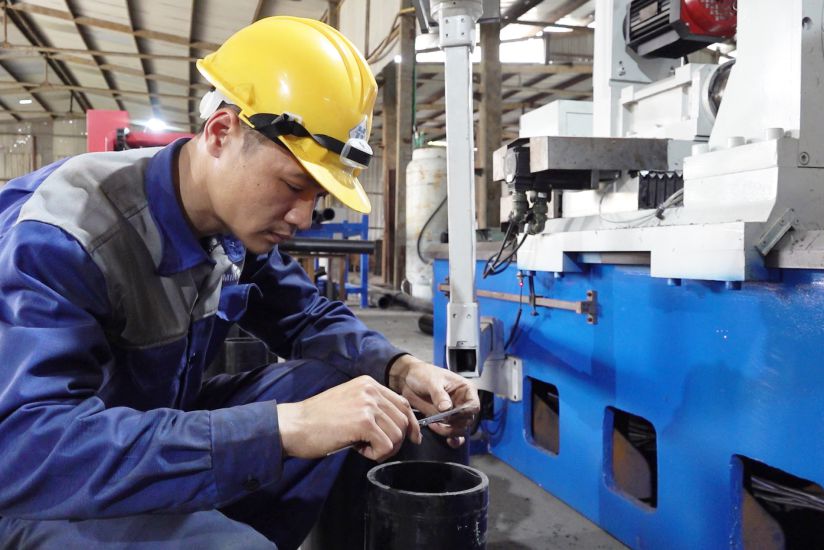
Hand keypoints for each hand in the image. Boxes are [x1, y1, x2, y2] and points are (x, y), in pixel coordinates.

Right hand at [276, 375, 421, 461]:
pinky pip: (386, 446)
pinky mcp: (364, 422)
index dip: (411, 424)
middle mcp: (371, 390)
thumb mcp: (349, 403)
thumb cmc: (317, 420)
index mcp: (368, 384)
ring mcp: (368, 405)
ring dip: (383, 448)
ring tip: (361, 446)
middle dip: (395, 441)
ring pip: (397, 435)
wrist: (294, 425)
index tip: (412, 438)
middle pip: (403, 421)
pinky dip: (375, 454)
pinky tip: (358, 449)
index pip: (402, 404)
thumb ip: (372, 408)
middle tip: (375, 448)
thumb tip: (397, 425)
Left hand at [388, 355, 479, 447]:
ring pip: (460, 429)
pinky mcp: (445, 422)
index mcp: (465, 389)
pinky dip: (453, 440)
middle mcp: (463, 402)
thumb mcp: (431, 381)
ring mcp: (454, 413)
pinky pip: (455, 435)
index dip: (464, 413)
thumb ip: (439, 394)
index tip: (451, 415)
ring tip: (434, 426)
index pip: (473, 405)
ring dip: (449, 432)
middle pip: (467, 420)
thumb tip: (446, 409)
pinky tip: (448, 441)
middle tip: (438, 422)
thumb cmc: (423, 374)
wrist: (408, 380)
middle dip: (454, 424)